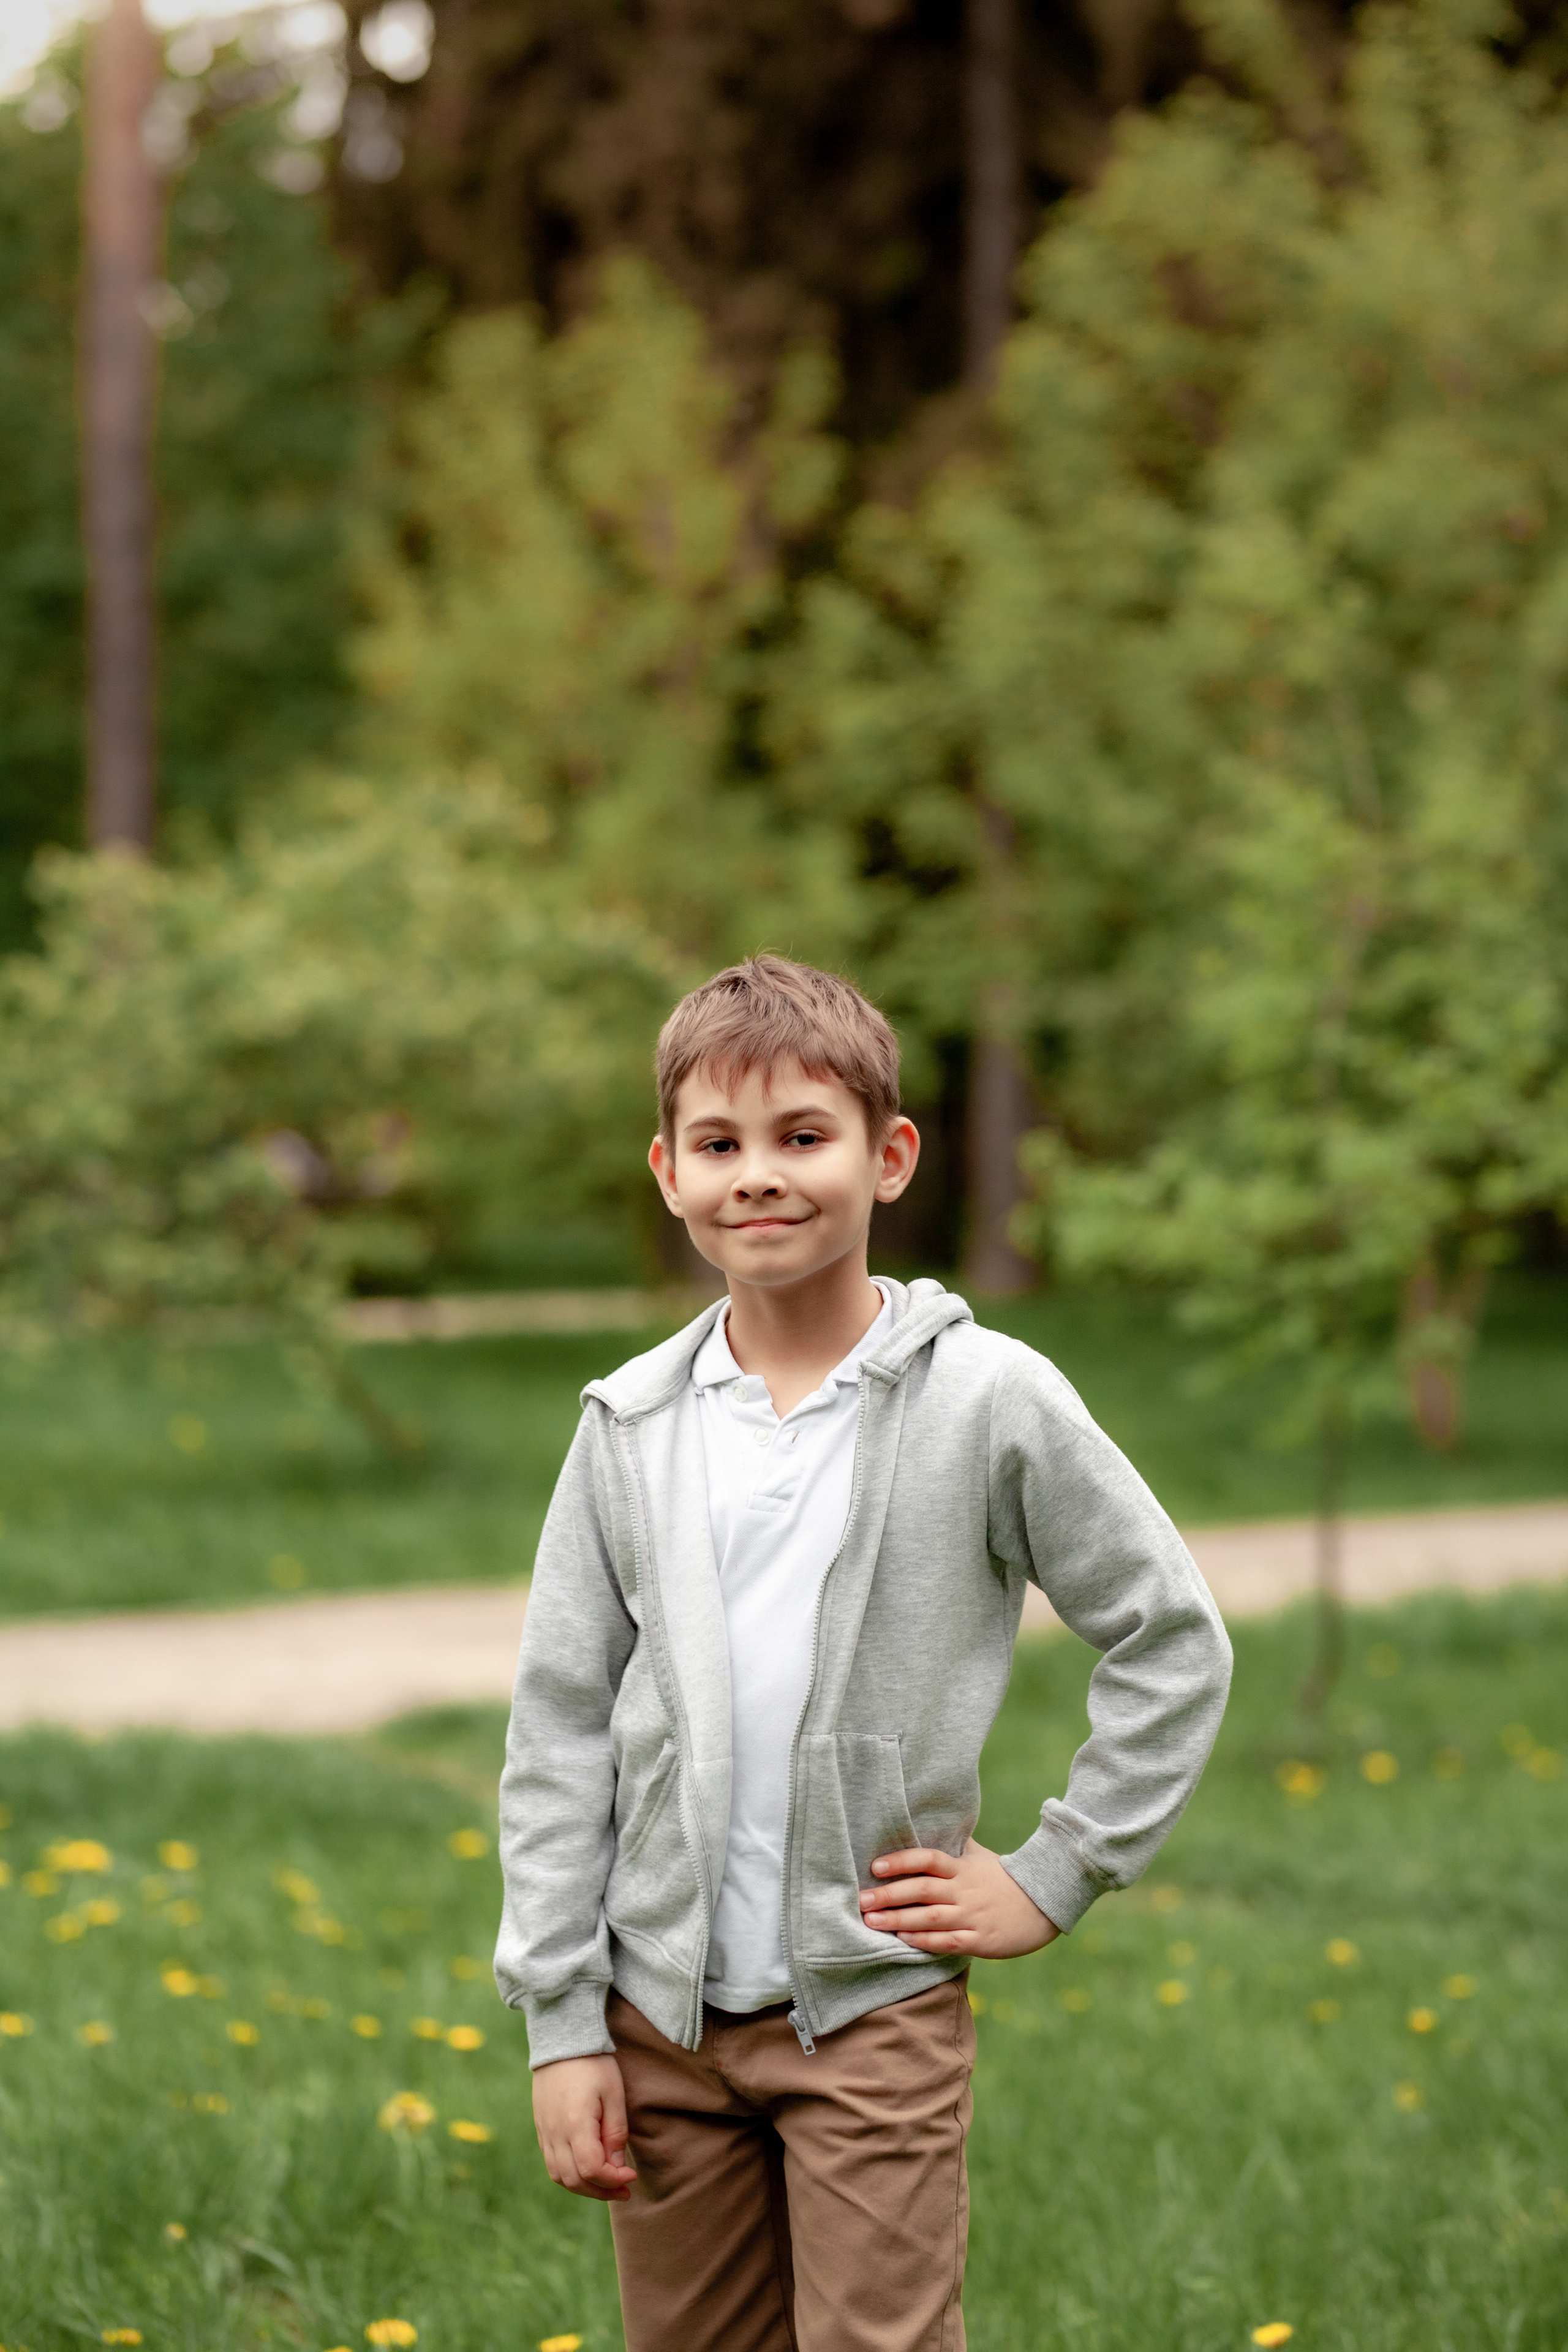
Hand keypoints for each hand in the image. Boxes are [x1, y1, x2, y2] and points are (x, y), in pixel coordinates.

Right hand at [532, 2053, 636, 2201]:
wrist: (561, 2039)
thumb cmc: (593, 2063)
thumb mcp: (613, 2094)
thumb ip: (615, 2133)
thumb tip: (617, 2168)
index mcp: (574, 2123)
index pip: (591, 2169)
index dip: (613, 2180)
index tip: (632, 2176)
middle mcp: (555, 2133)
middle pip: (574, 2180)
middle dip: (601, 2191)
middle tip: (624, 2189)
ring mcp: (545, 2131)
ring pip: (559, 2176)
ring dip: (584, 2187)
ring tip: (606, 2184)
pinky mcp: (541, 2128)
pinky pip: (552, 2163)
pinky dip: (570, 2174)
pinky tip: (587, 2169)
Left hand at [858, 1837, 1059, 1958]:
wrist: (1044, 1905)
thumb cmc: (1006, 1879)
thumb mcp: (982, 1857)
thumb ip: (957, 1846)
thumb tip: (934, 1824)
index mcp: (963, 1868)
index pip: (928, 1859)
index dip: (901, 1861)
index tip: (875, 1866)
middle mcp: (964, 1891)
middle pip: (922, 1890)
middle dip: (889, 1895)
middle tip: (861, 1899)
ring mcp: (972, 1917)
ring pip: (930, 1918)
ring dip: (898, 1919)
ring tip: (871, 1922)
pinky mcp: (980, 1941)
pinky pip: (948, 1942)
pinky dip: (924, 1941)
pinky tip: (903, 1939)